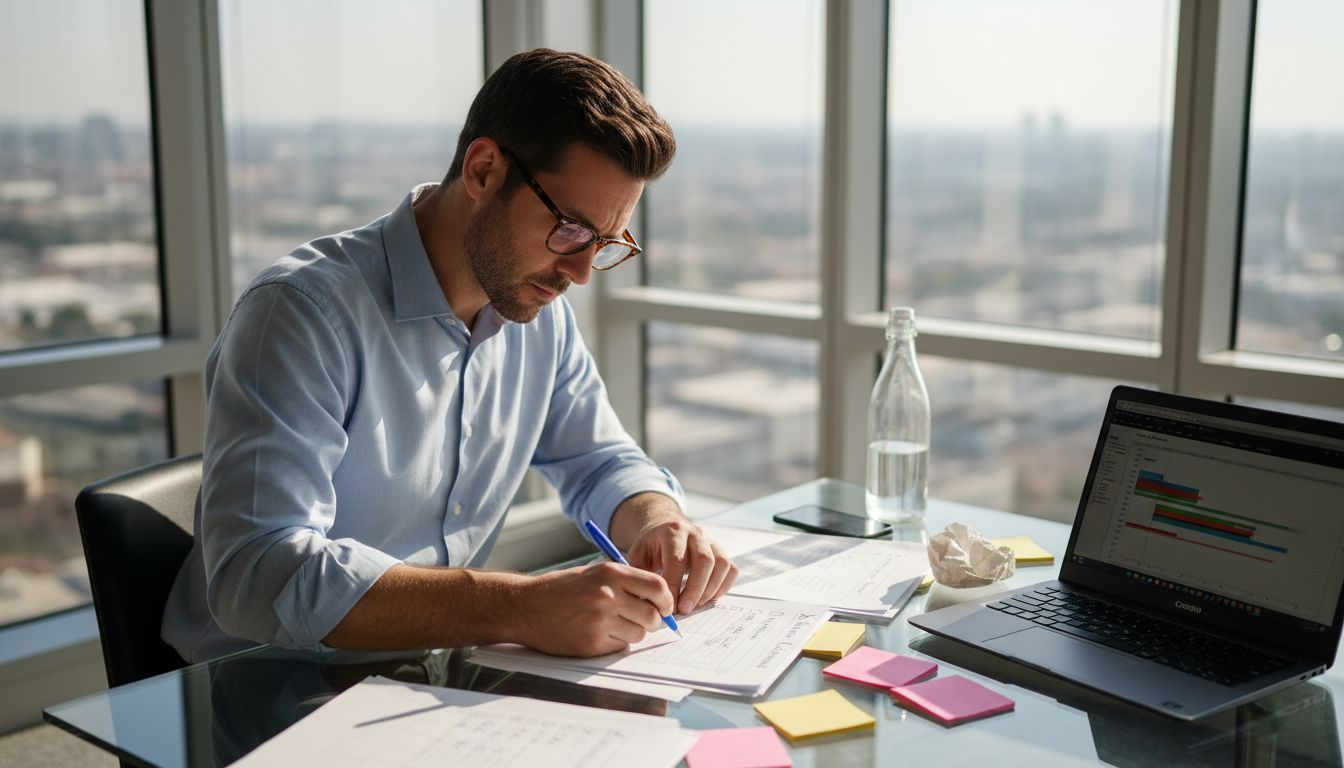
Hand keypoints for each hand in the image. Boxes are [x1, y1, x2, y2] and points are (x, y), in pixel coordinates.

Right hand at [512, 561, 673, 656]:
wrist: (526, 606)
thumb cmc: (561, 588)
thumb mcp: (595, 573)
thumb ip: (626, 583)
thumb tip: (658, 600)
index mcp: (611, 573)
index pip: (657, 587)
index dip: (666, 600)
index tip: (665, 606)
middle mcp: (607, 595)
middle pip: (653, 616)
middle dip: (654, 621)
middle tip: (645, 620)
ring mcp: (599, 621)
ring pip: (639, 634)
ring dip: (633, 632)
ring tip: (615, 624)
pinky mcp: (591, 643)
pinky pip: (620, 646)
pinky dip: (616, 642)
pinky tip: (598, 632)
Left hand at [626, 518, 737, 614]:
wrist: (665, 528)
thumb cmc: (651, 546)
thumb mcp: (638, 555)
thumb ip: (641, 577)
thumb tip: (646, 604)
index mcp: (672, 531)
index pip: (677, 560)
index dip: (674, 585)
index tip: (668, 606)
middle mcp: (696, 533)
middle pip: (704, 560)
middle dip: (695, 589)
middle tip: (685, 609)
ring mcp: (711, 541)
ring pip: (721, 565)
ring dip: (710, 590)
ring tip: (695, 605)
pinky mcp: (721, 551)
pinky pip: (731, 569)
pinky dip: (722, 587)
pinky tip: (708, 598)